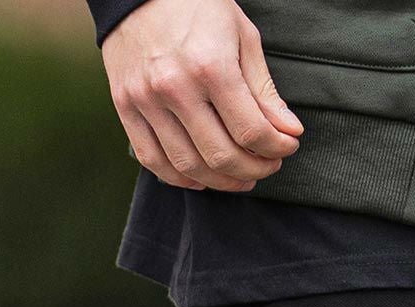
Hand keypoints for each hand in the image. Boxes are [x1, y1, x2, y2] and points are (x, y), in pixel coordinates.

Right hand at [102, 0, 302, 192]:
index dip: (277, 148)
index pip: (252, 132)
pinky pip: (152, 160)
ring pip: (189, 166)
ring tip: (241, 175)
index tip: (286, 146)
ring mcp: (145, 99)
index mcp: (210, 66)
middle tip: (268, 165)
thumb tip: (289, 132)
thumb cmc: (196, 6)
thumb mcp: (241, 36)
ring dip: (222, 181)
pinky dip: (180, 177)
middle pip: (222, 156)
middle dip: (255, 169)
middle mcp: (174, 87)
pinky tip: (202, 175)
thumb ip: (264, 89)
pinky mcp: (124, 105)